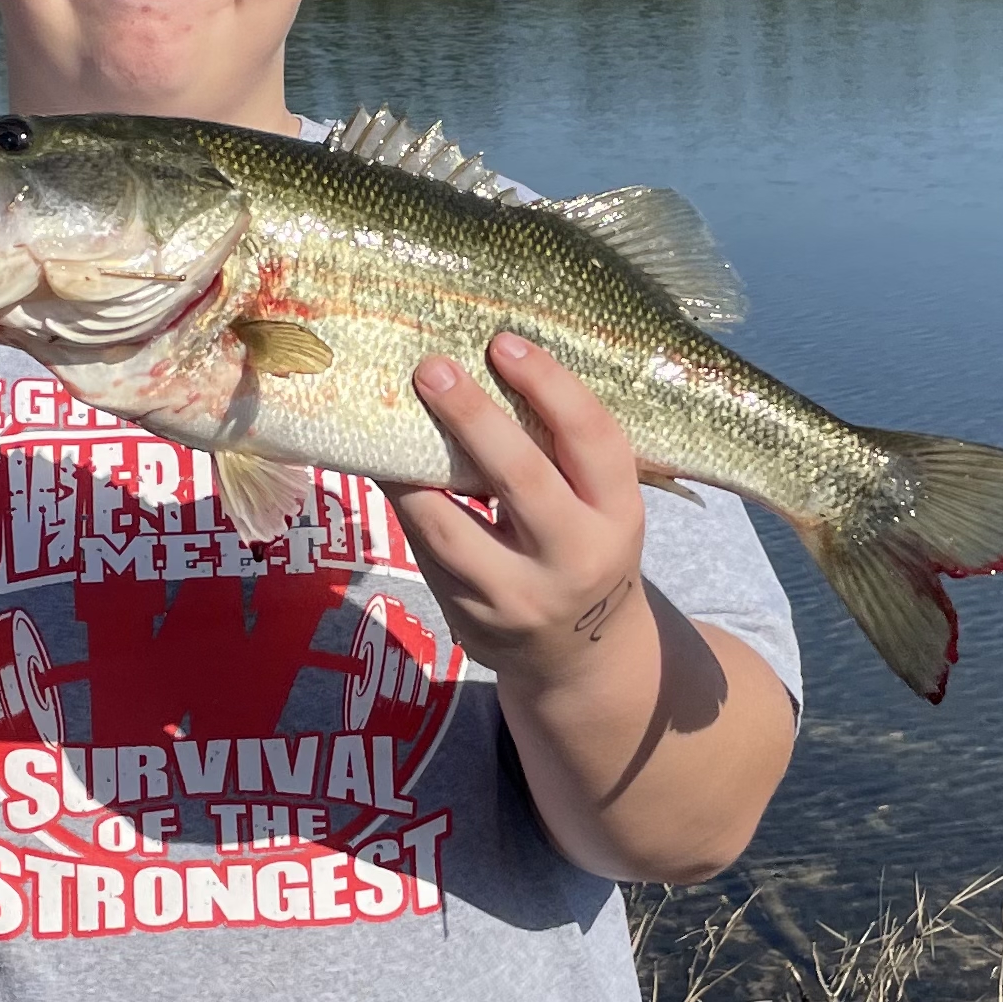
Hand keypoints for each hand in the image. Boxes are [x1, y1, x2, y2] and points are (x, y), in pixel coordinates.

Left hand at [391, 334, 649, 688]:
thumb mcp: (602, 508)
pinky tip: (384, 463)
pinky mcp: (469, 617)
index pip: (593, 440)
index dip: (551, 386)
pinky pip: (424, 549)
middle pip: (521, 477)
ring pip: (450, 525)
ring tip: (385, 415)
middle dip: (472, 416)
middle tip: (432, 368)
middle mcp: (575, 558)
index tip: (504, 343)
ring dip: (411, 467)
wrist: (583, 657)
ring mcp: (517, 595)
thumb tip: (491, 364)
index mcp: (619, 516)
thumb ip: (565, 455)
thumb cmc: (587, 549)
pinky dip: (402, 502)